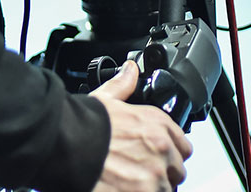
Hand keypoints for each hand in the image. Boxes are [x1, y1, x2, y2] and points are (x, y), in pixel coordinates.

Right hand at [90, 60, 192, 191]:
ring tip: (131, 182)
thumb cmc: (84, 125)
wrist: (67, 148)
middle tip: (141, 172)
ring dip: (153, 188)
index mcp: (157, 122)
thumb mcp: (105, 99)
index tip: (158, 157)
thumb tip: (130, 70)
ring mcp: (155, 175)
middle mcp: (162, 148)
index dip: (171, 153)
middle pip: (177, 171)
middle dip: (163, 173)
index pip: (184, 145)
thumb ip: (123, 85)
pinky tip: (126, 188)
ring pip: (167, 189)